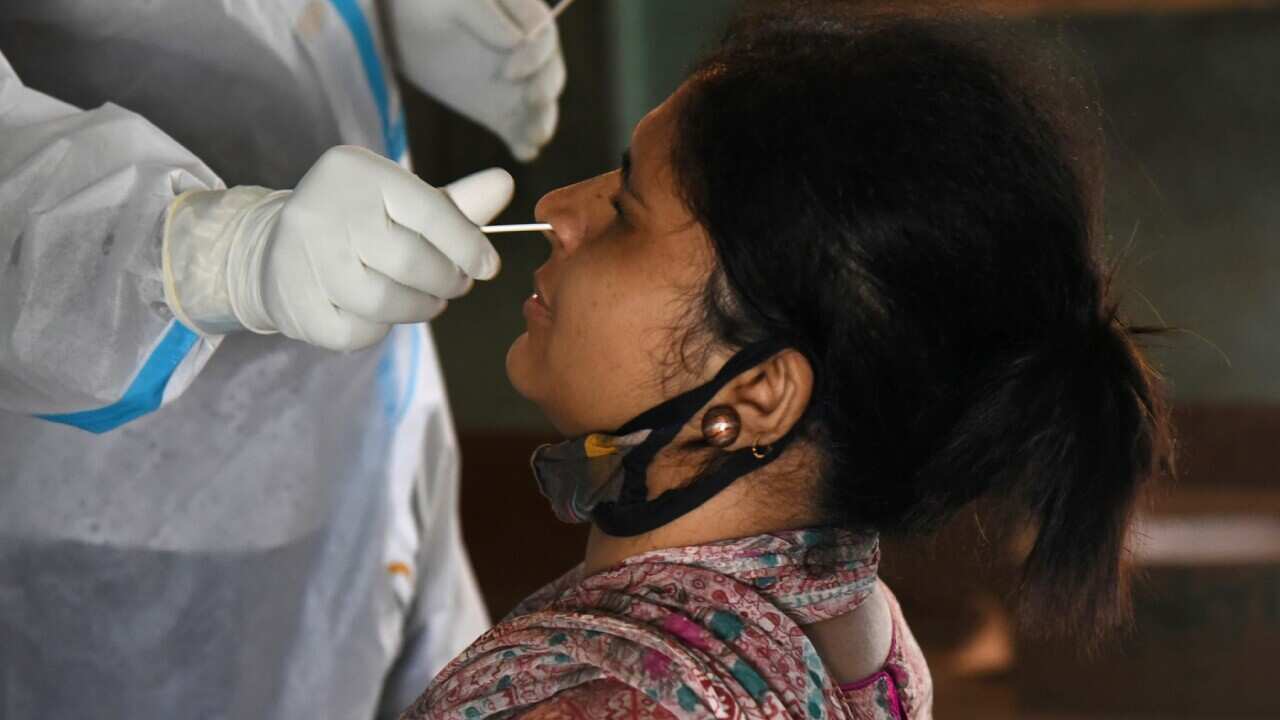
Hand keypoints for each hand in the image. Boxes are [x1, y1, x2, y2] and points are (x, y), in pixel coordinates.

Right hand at [163, 145, 513, 349]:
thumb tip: (506, 185)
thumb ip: (454, 202)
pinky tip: (380, 313)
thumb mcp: (403, 202)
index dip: (469, 245)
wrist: (273, 248)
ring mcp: (300, 257)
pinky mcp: (292, 302)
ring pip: (385, 302)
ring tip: (428, 301)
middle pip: (410, 262)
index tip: (488, 266)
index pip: (430, 212)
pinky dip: (379, 329)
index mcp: (357, 172)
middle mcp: (322, 208)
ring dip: (420, 309)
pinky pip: (356, 332)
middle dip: (447, 281)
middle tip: (455, 285)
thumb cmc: (358, 223)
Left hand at [389, 0, 566, 161]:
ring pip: (540, 106)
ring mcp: (515, 85)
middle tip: (534, 101)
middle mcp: (527, 53)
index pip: (545, 38)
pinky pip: (518, 128)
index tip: (509, 71)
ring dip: (542, 122)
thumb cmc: (428, 2)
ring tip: (535, 137)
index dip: (535, 57)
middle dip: (547, 90)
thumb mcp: (454, 0)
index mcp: (523, 16)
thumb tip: (516, 41)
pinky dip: (523, 143)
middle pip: (550, 73)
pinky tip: (523, 153)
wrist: (400, 28)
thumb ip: (485, 13)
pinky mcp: (499, 110)